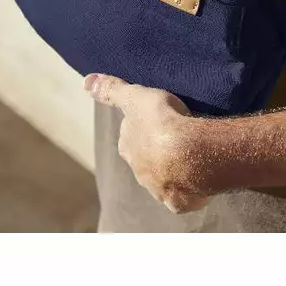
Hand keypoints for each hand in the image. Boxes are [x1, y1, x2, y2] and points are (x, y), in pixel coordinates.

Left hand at [86, 74, 213, 213]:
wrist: (191, 155)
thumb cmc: (162, 122)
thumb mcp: (135, 97)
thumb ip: (111, 90)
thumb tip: (86, 81)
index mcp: (127, 147)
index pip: (130, 137)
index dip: (143, 128)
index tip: (157, 120)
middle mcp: (138, 171)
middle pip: (146, 160)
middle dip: (156, 152)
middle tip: (177, 137)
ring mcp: (158, 189)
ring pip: (164, 178)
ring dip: (174, 169)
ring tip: (191, 155)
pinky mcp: (178, 203)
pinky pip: (183, 196)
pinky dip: (189, 189)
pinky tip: (199, 177)